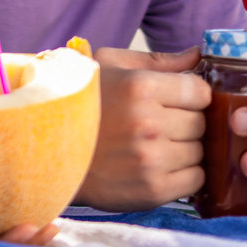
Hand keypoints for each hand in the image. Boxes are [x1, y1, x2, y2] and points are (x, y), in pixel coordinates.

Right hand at [77, 47, 210, 210]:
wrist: (45, 153)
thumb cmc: (80, 104)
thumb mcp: (109, 66)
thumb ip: (158, 60)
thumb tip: (199, 55)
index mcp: (140, 86)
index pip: (200, 91)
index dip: (190, 95)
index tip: (174, 100)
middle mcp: (148, 123)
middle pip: (201, 123)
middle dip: (186, 122)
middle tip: (160, 125)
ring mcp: (151, 159)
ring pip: (200, 152)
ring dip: (184, 149)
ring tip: (155, 146)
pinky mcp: (152, 190)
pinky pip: (195, 180)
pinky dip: (183, 175)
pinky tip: (158, 166)